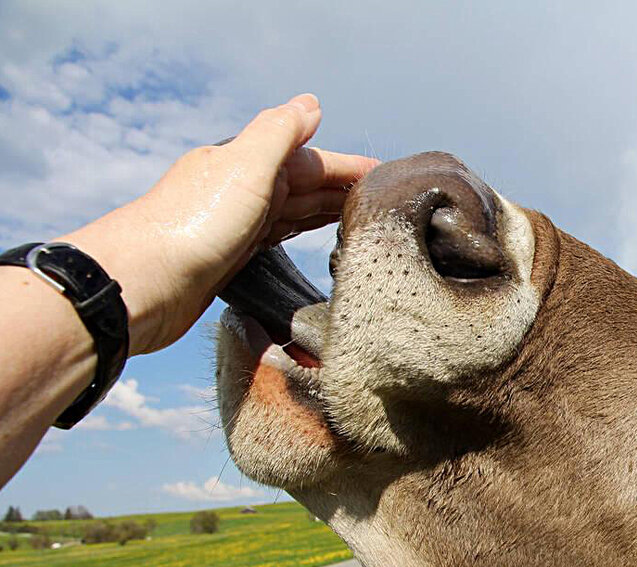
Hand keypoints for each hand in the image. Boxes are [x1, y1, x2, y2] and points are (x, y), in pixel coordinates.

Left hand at [60, 94, 377, 354]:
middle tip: (386, 206)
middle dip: (343, 191)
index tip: (386, 177)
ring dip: (326, 213)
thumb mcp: (245, 166)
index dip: (349, 167)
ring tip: (362, 222)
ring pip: (294, 213)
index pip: (312, 159)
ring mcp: (236, 224)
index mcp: (246, 161)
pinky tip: (314, 244)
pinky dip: (300, 236)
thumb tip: (312, 105)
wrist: (141, 284)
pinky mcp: (231, 259)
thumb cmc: (192, 225)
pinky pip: (278, 239)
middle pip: (305, 185)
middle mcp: (242, 189)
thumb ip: (279, 133)